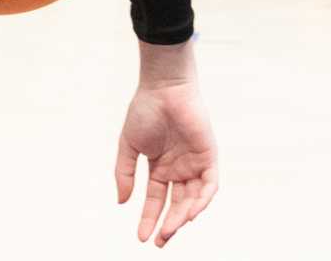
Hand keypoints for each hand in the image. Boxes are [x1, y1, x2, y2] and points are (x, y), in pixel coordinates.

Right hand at [115, 74, 217, 244]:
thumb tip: (122, 202)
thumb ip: (125, 173)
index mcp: (160, 167)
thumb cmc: (144, 111)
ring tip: (169, 230)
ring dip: (182, 217)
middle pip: (175, 205)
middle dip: (167, 225)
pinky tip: (189, 213)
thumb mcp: (129, 145)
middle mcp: (179, 170)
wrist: (163, 89)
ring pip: (192, 200)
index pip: (156, 200)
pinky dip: (201, 201)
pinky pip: (208, 187)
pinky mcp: (209, 159)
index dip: (148, 218)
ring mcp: (194, 166)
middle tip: (158, 241)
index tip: (141, 237)